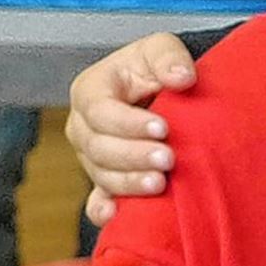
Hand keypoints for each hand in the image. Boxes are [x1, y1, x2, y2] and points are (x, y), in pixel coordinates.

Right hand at [65, 33, 197, 224]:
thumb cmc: (158, 69)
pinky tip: (115, 216)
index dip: (129, 123)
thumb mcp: (161, 49)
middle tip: (168, 159)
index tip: (163, 128)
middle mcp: (84, 127)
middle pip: (98, 148)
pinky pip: (97, 201)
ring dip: (129, 183)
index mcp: (91, 91)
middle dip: (133, 155)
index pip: (100, 111)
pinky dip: (103, 211)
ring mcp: (93, 158)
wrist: (169, 95)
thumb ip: (168, 56)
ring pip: (102, 175)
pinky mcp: (107, 181)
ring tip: (160, 184)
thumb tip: (181, 78)